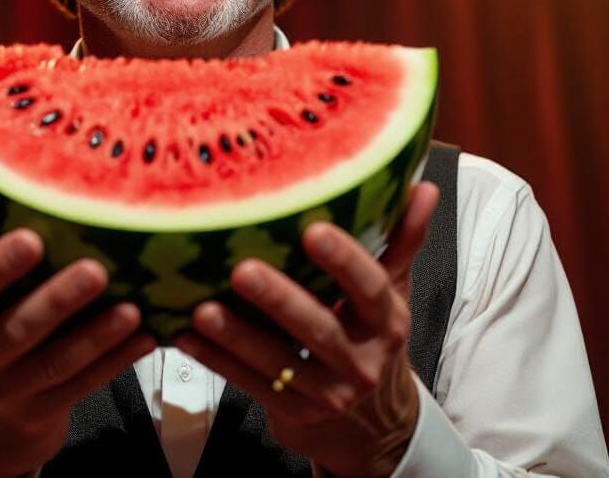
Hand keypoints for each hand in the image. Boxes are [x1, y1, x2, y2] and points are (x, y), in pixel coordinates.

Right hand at [0, 184, 155, 477]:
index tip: (32, 238)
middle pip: (19, 330)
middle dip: (59, 301)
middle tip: (96, 269)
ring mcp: (13, 391)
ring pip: (58, 363)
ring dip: (98, 336)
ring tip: (133, 308)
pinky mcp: (47, 410)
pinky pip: (85, 386)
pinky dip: (117, 362)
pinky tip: (148, 336)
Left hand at [174, 182, 438, 477]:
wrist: (372, 423)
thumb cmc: (369, 332)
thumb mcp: (391, 289)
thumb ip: (402, 238)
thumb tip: (424, 185)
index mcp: (388, 321)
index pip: (370, 287)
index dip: (344, 261)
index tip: (312, 230)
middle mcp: (362, 360)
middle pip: (318, 328)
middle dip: (278, 300)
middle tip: (242, 269)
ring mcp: (328, 393)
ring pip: (277, 363)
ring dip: (235, 336)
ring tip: (200, 309)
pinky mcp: (294, 414)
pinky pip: (250, 386)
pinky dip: (216, 361)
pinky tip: (184, 335)